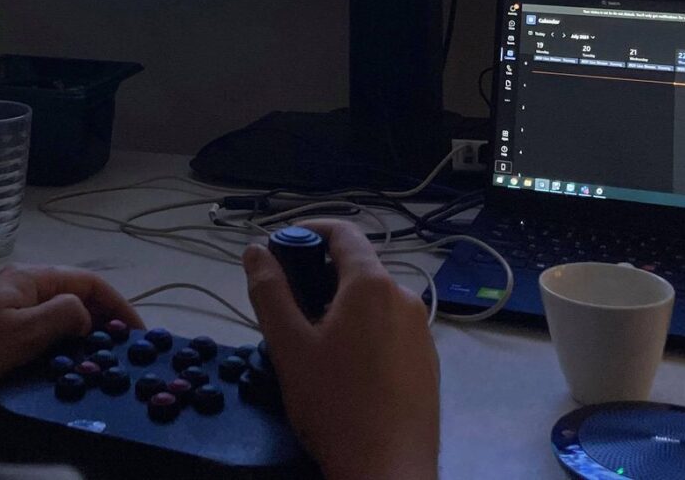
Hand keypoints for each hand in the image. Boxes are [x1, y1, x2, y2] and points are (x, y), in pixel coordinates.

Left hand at [0, 265, 141, 429]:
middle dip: (103, 326)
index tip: (141, 337)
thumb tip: (86, 315)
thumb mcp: (21, 332)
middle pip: (75, 302)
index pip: (88, 282)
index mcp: (29, 279)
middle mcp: (20, 293)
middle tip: (125, 360)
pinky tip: (64, 381)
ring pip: (58, 327)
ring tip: (102, 373)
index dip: (119, 305)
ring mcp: (6, 319)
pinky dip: (57, 360)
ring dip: (81, 346)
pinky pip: (38, 347)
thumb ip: (62, 316)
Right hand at [244, 219, 438, 479]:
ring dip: (343, 307)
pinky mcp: (428, 362)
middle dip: (320, 276)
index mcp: (372, 285)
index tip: (282, 244)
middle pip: (359, 269)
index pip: (343, 232)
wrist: (388, 471)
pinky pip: (391, 330)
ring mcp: (422, 332)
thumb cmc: (334, 405)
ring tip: (313, 344)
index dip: (309, 228)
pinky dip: (365, 332)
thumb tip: (255, 251)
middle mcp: (405, 298)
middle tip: (288, 307)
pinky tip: (347, 370)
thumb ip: (269, 292)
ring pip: (375, 302)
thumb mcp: (289, 347)